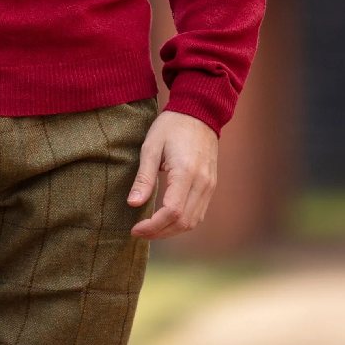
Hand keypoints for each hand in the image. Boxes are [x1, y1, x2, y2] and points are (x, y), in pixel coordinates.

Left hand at [127, 110, 218, 238]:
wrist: (199, 112)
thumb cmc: (171, 127)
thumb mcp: (151, 147)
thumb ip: (144, 178)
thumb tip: (133, 204)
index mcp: (186, 172)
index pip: (172, 212)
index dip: (153, 226)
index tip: (135, 228)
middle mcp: (202, 182)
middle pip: (183, 222)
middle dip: (160, 232)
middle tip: (139, 232)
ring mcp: (210, 185)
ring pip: (193, 221)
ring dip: (171, 231)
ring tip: (150, 229)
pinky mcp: (211, 185)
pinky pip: (198, 213)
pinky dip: (182, 223)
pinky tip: (166, 220)